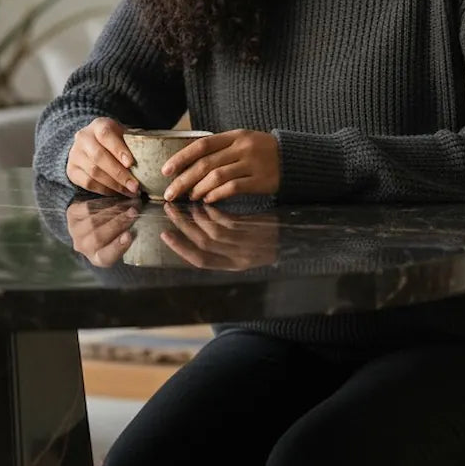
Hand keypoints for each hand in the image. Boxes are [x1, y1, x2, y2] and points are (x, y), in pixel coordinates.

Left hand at [66, 197, 140, 266]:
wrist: (89, 219)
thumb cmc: (112, 232)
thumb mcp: (120, 240)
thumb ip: (128, 236)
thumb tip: (146, 223)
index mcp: (98, 258)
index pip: (106, 257)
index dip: (117, 247)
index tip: (129, 235)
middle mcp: (83, 247)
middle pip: (98, 237)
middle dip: (118, 223)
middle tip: (135, 213)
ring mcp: (75, 231)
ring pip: (94, 221)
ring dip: (114, 210)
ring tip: (130, 203)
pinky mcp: (72, 214)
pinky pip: (89, 207)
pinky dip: (106, 202)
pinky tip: (118, 198)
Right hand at [67, 117, 140, 196]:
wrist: (88, 143)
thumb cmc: (113, 140)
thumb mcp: (123, 134)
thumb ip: (136, 142)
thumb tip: (156, 155)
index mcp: (98, 125)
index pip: (106, 135)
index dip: (118, 149)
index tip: (131, 163)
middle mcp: (83, 138)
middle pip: (99, 157)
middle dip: (119, 174)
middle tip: (135, 186)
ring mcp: (75, 154)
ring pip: (94, 172)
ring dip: (114, 185)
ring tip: (130, 192)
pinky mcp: (71, 170)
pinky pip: (88, 183)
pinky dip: (105, 190)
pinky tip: (117, 192)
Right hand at [160, 203, 279, 270]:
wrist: (299, 236)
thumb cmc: (268, 240)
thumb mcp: (244, 246)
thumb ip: (223, 240)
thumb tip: (197, 223)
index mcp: (233, 265)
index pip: (201, 261)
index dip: (181, 248)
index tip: (164, 234)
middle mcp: (239, 258)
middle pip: (204, 244)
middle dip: (183, 227)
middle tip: (169, 209)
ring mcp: (249, 243)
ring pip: (214, 232)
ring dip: (196, 217)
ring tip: (185, 202)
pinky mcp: (256, 228)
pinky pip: (229, 221)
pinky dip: (214, 211)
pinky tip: (206, 200)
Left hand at [161, 129, 280, 202]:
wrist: (297, 159)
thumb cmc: (263, 153)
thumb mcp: (243, 142)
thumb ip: (219, 151)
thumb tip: (187, 167)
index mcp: (235, 136)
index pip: (202, 145)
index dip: (181, 158)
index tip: (166, 171)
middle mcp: (242, 147)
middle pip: (205, 164)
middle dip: (183, 180)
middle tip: (170, 193)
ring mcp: (252, 163)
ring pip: (216, 176)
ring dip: (198, 189)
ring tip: (190, 197)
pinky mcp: (261, 180)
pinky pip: (233, 188)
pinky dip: (216, 194)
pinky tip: (208, 200)